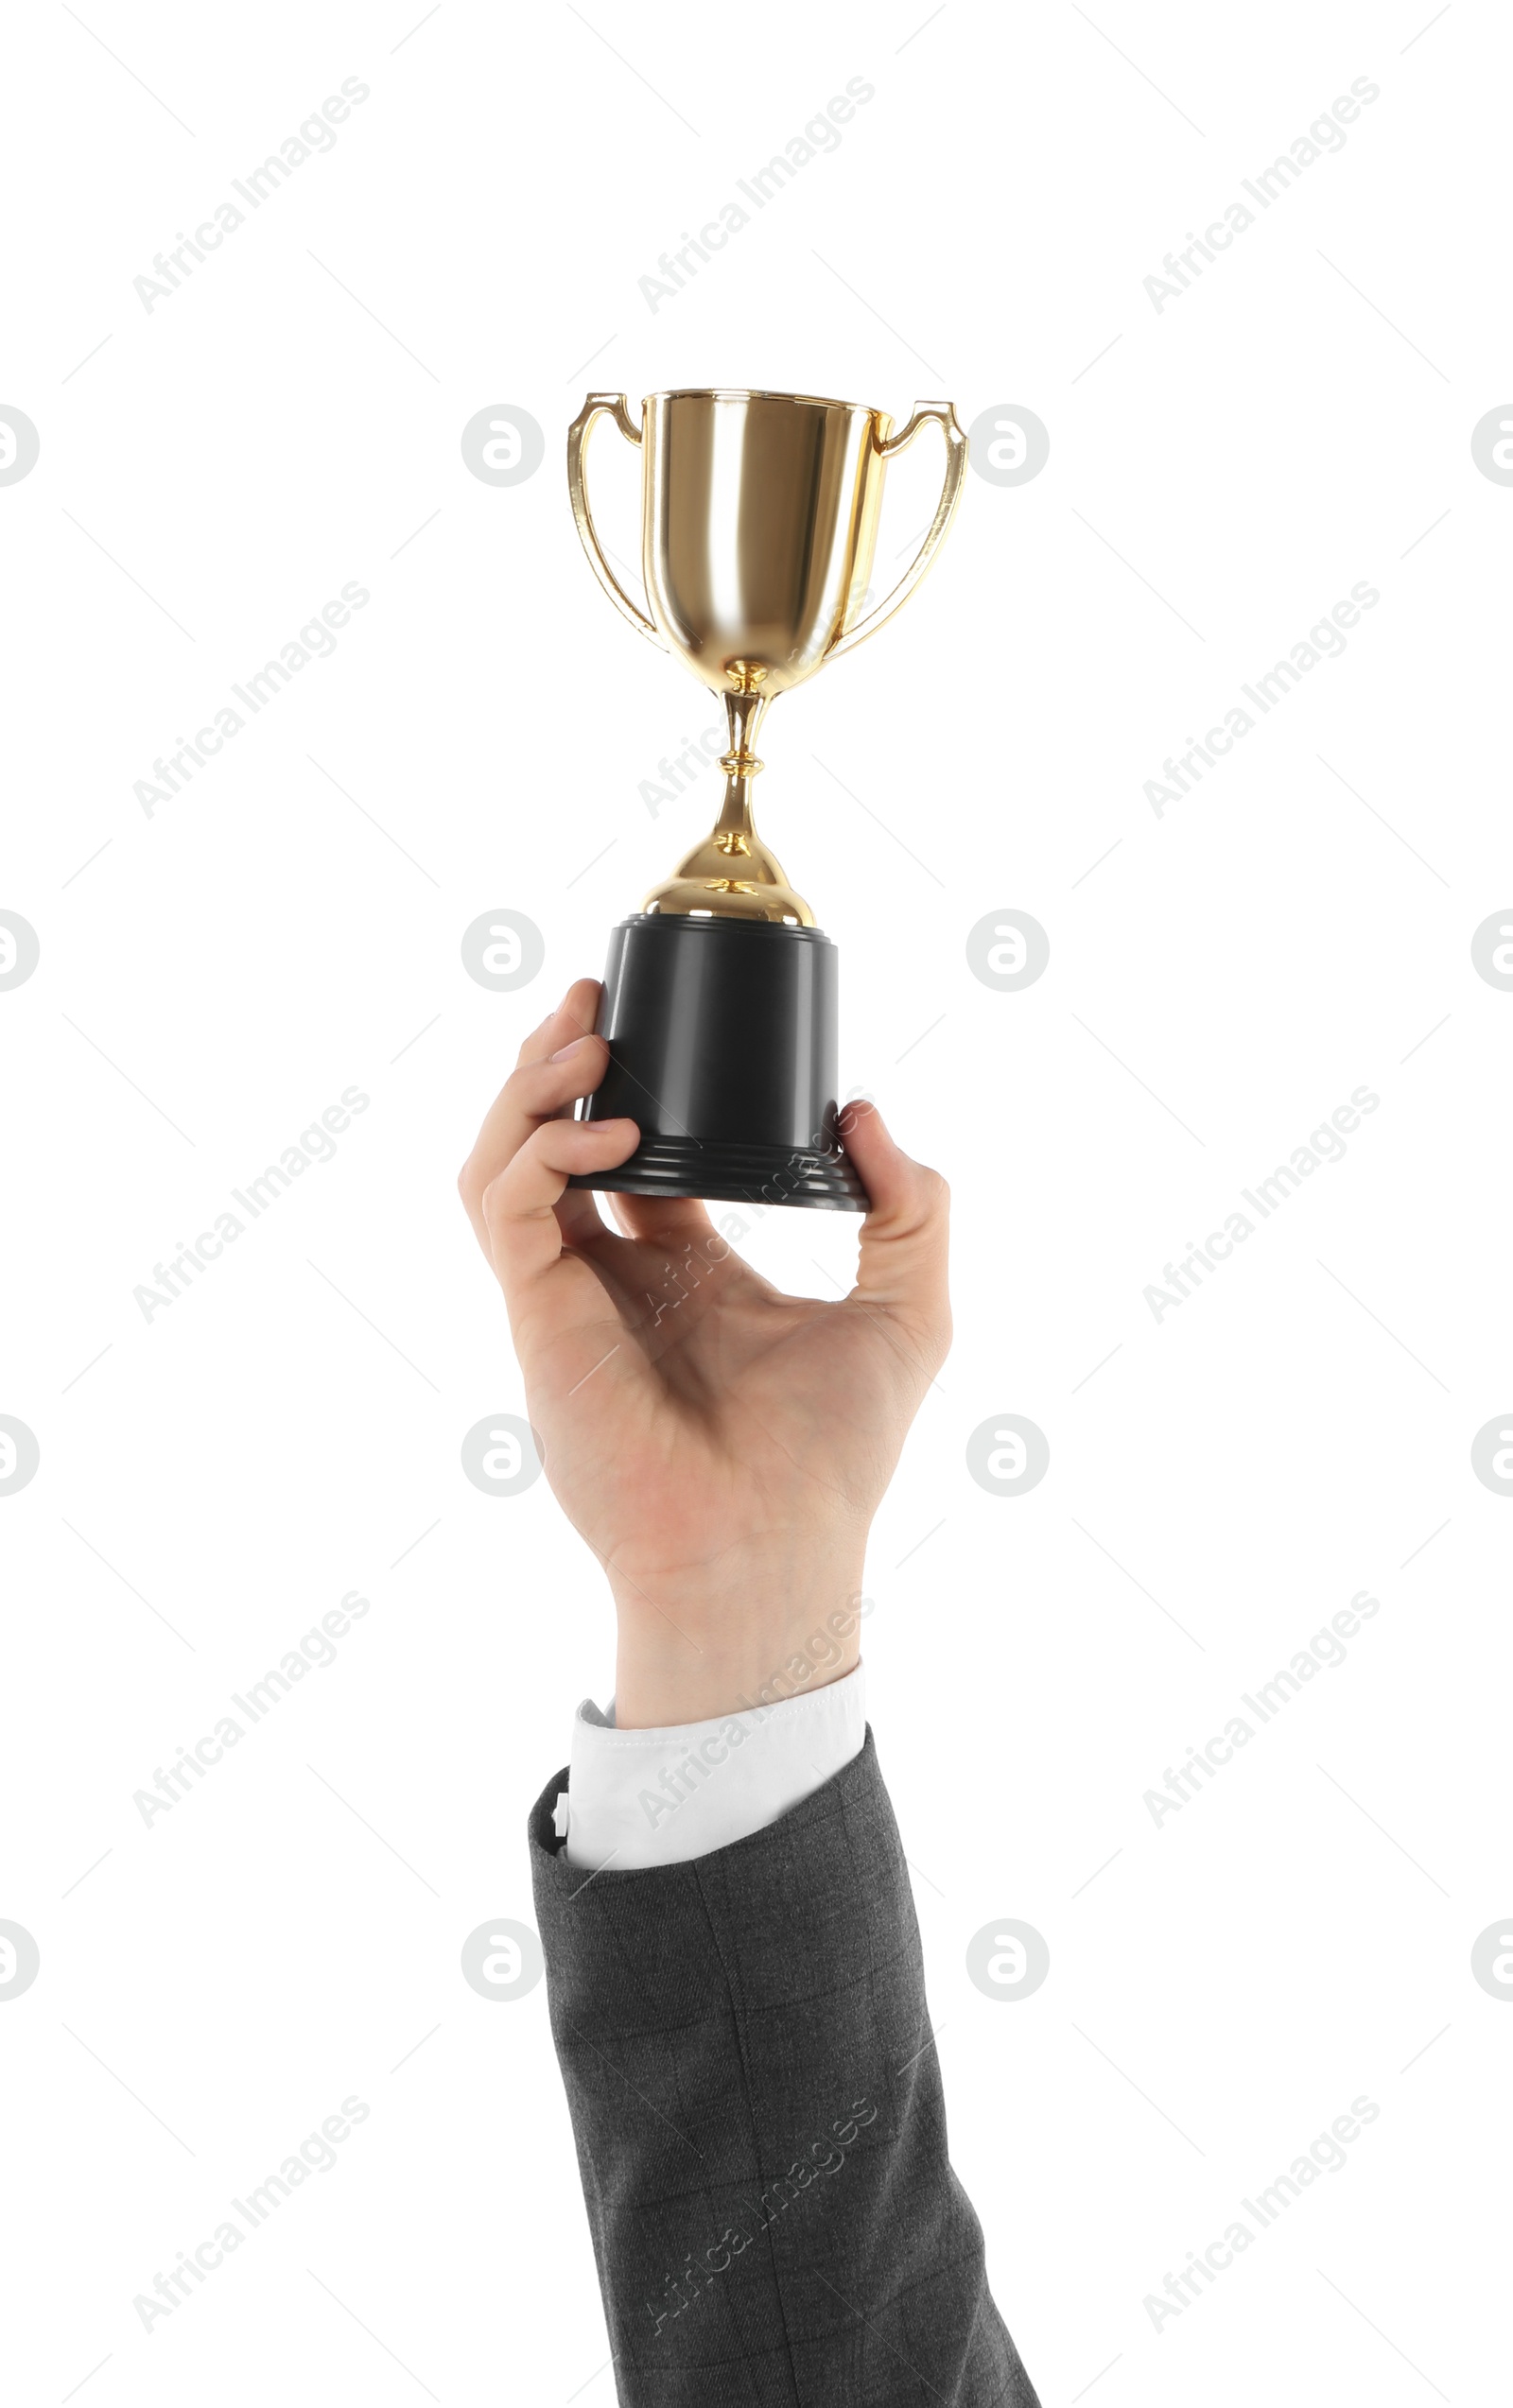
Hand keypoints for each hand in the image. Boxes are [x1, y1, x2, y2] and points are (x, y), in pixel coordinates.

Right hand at [458, 979, 950, 1727]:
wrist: (773, 1549)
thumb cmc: (831, 1460)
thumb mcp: (908, 1311)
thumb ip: (907, 1207)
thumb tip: (867, 1113)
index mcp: (682, 1273)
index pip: (632, 1156)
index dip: (631, 1083)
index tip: (653, 1020)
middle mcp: (612, 1280)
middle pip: (549, 1143)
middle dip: (557, 1064)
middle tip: (593, 1000)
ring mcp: (567, 1299)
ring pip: (500, 1164)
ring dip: (530, 1090)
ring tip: (587, 1038)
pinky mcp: (540, 1319)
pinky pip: (505, 1210)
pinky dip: (538, 1153)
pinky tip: (606, 1131)